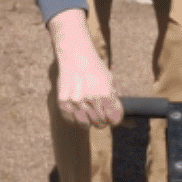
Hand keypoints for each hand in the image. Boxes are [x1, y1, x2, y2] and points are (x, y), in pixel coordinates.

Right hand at [48, 10, 121, 127]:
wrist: (75, 56)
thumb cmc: (95, 70)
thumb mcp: (110, 82)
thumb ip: (114, 100)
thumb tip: (118, 118)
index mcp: (106, 94)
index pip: (114, 119)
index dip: (114, 118)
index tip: (112, 116)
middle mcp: (91, 99)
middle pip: (100, 123)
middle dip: (102, 120)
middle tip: (100, 113)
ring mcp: (76, 102)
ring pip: (86, 125)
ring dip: (89, 120)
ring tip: (89, 111)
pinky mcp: (63, 103)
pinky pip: (71, 120)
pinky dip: (75, 118)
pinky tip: (78, 108)